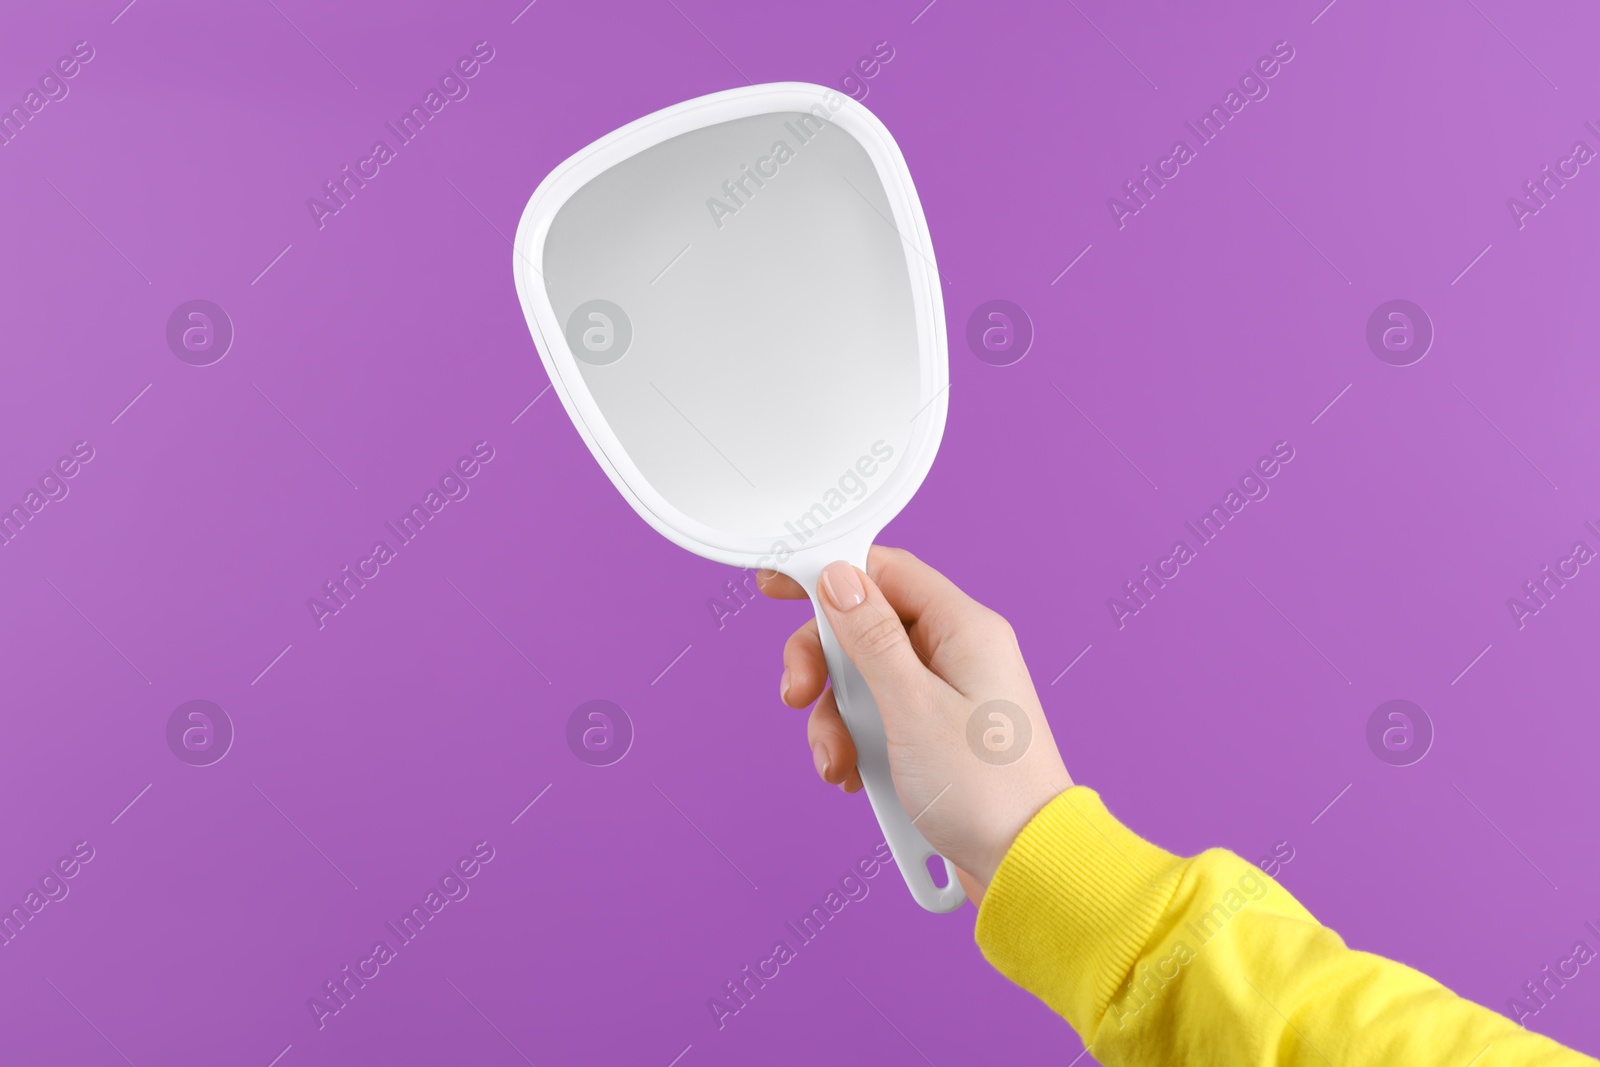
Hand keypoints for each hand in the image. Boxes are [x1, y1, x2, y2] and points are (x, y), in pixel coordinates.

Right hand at [760, 546, 1072, 904]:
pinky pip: (880, 721)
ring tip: (837, 761)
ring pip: (865, 681)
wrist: (1026, 867)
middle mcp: (958, 654)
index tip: (779, 586)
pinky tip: (854, 776)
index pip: (885, 571)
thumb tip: (840, 578)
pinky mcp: (937, 737)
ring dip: (836, 720)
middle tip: (798, 694)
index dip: (829, 573)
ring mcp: (947, 697)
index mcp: (963, 629)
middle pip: (866, 629)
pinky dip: (857, 745)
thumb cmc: (986, 790)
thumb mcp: (911, 706)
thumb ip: (871, 638)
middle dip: (823, 664)